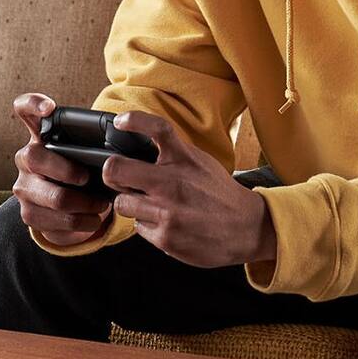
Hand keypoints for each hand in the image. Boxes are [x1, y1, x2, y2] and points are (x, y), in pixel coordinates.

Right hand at [4, 94, 113, 248]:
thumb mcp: (84, 153)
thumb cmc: (82, 169)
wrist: (67, 208)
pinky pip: (55, 222)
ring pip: (52, 197)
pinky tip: (93, 219)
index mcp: (39, 135)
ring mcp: (24, 187)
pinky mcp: (29, 214)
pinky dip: (81, 223)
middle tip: (87, 178)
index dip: (34, 104)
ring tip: (102, 205)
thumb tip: (123, 144)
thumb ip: (92, 144)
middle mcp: (25, 158)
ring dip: (84, 203)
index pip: (25, 109)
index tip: (51, 108)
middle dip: (66, 169)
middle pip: (35, 157)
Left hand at [92, 109, 271, 274]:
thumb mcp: (200, 162)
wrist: (246, 228)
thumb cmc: (220, 194)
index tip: (120, 122)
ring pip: (121, 203)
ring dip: (130, 203)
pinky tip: (165, 222)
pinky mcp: (165, 238)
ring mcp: (166, 212)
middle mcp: (171, 183)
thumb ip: (173, 154)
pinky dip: (147, 224)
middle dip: (111, 172)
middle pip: (115, 170)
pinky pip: (138, 227)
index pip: (155, 128)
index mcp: (183, 159)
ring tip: (149, 204)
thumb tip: (141, 144)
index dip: (132, 120)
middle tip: (118, 176)